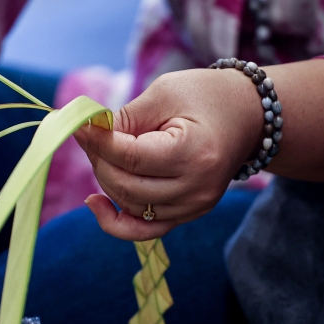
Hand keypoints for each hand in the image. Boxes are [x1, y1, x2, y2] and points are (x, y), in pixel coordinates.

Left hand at [74, 68, 261, 240]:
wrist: (247, 116)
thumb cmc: (205, 95)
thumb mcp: (164, 93)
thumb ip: (124, 119)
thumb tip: (84, 134)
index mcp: (194, 152)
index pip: (130, 157)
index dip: (97, 142)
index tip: (76, 125)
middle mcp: (197, 187)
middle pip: (125, 184)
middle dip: (98, 158)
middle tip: (92, 133)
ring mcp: (194, 206)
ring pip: (129, 204)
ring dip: (106, 179)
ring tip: (105, 151)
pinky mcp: (188, 214)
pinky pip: (144, 230)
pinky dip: (115, 221)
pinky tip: (94, 202)